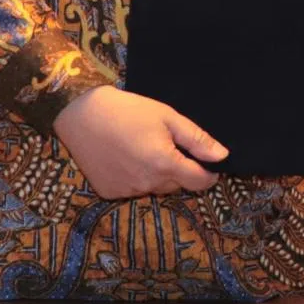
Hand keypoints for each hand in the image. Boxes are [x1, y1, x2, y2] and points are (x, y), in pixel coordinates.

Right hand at [53, 85, 226, 199]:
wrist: (81, 116)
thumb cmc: (128, 110)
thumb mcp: (167, 116)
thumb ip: (196, 139)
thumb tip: (222, 156)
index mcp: (165, 164)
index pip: (199, 183)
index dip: (209, 175)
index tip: (210, 165)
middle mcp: (147, 184)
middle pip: (177, 184)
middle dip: (180, 170)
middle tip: (169, 144)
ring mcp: (127, 191)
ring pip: (156, 187)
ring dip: (158, 174)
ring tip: (145, 146)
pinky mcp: (110, 193)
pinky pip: (134, 189)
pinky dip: (137, 177)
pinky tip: (127, 156)